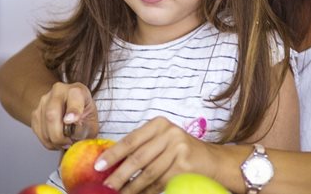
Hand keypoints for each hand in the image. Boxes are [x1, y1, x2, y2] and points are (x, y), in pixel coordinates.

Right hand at [30, 81, 98, 149]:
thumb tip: (77, 140)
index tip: (71, 121)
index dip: (73, 110)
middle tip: (67, 143)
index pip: (74, 98)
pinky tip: (56, 141)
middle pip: (52, 114)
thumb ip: (87, 129)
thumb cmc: (83, 112)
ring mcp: (44, 101)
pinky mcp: (35, 112)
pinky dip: (47, 141)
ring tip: (64, 143)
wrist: (69, 104)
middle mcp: (58, 92)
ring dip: (53, 140)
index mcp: (77, 91)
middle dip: (58, 135)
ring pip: (43, 125)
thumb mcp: (92, 120)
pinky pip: (38, 131)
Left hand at [97, 117, 220, 193]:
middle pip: (138, 158)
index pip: (131, 140)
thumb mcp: (161, 142)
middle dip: (119, 175)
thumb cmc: (180, 152)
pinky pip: (160, 182)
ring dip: (132, 188)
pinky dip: (147, 192)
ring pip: (148, 173)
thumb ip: (141, 149)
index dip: (113, 154)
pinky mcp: (185, 165)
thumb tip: (111, 165)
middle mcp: (169, 132)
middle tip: (106, 187)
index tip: (98, 166)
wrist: (212, 160)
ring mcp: (179, 148)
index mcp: (158, 124)